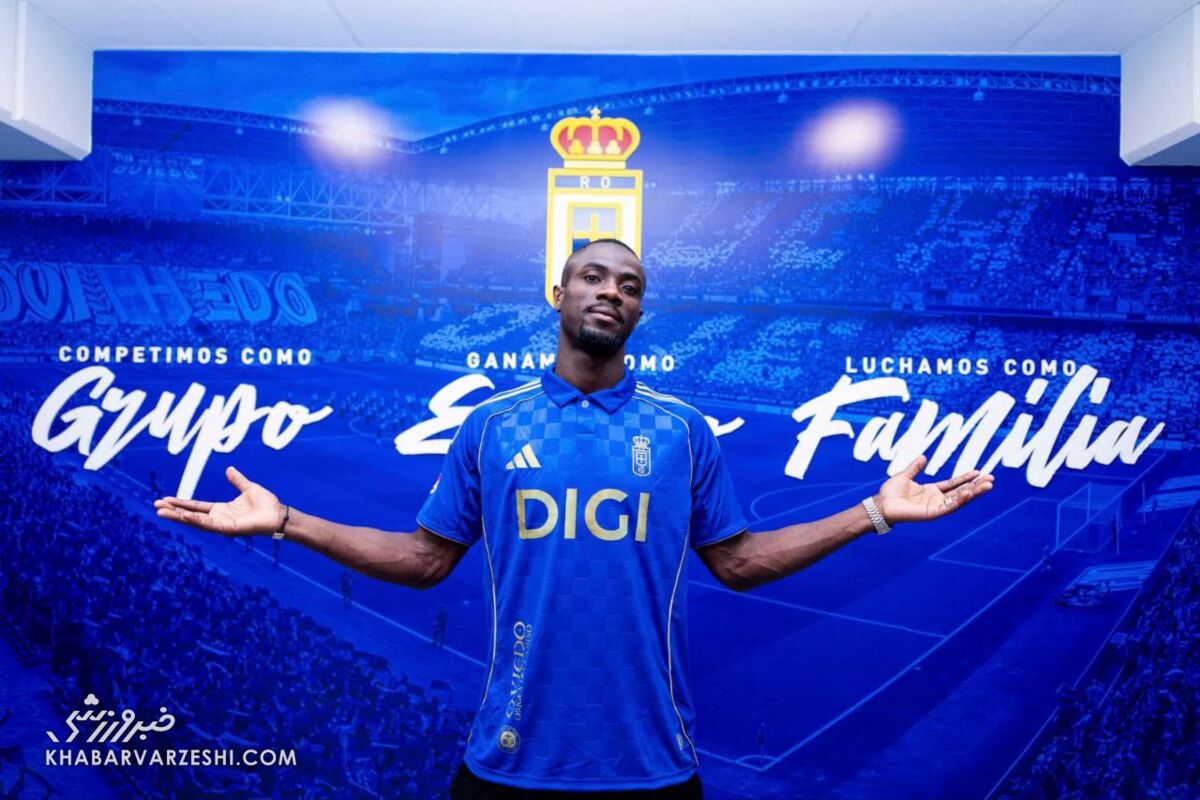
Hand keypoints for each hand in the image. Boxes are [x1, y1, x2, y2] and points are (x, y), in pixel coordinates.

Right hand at [154, 466, 283, 536]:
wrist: (279, 514)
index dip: (180, 503)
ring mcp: (222, 525)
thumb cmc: (266, 504)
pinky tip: (184, 516)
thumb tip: (229, 469)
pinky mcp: (229, 529)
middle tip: (156, 507)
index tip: (164, 499)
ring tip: (162, 512)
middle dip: (173, 511)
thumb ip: (237, 480)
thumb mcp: (248, 488)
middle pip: (190, 514)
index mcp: (221, 509)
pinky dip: (196, 521)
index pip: (195, 506)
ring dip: (178, 517)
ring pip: (196, 521)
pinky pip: (209, 525)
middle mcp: (219, 518)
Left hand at [876, 454, 993, 523]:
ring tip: (987, 485)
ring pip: (959, 500)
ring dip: (973, 493)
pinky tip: (969, 493)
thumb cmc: (890, 493)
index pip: (954, 484)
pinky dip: (960, 500)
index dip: (966, 478)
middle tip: (991, 479)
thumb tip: (923, 456)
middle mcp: (936, 499)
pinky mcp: (932, 513)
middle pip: (961, 492)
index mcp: (931, 491)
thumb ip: (915, 467)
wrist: (881, 504)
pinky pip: (949, 507)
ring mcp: (936, 507)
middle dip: (976, 486)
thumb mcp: (905, 476)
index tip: (979, 471)